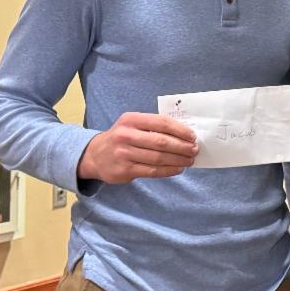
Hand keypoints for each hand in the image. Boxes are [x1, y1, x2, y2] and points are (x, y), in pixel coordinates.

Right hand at [76, 113, 198, 182]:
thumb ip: (153, 126)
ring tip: (189, 160)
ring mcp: (124, 154)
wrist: (95, 155)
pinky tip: (177, 169)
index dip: (180, 130)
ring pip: (158, 158)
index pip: (161, 123)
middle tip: (194, 150)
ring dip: (178, 160)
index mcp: (131, 120)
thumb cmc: (121, 137)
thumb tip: (183, 133)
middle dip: (182, 147)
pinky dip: (168, 170)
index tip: (192, 136)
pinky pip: (152, 171)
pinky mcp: (125, 170)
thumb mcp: (132, 124)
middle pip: (161, 142)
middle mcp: (126, 135)